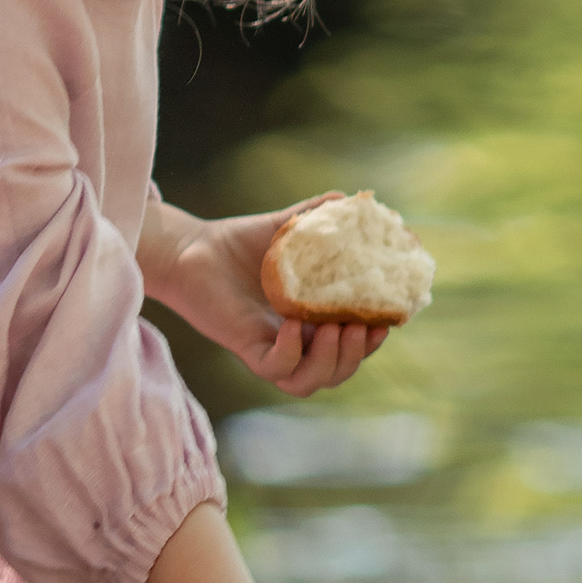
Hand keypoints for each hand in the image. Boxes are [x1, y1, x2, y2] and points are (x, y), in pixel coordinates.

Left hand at [151, 196, 390, 398]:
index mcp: (312, 321)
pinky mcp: (244, 348)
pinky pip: (273, 369)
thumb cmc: (240, 242)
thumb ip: (320, 216)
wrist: (193, 248)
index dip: (373, 340)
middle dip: (356, 356)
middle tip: (359, 326)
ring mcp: (269, 348)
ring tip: (334, 330)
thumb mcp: (288, 228)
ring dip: (329, 362)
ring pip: (308, 383)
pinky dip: (289, 354)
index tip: (388, 319)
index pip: (352, 345)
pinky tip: (292, 325)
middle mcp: (294, 342)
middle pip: (337, 372)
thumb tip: (353, 199)